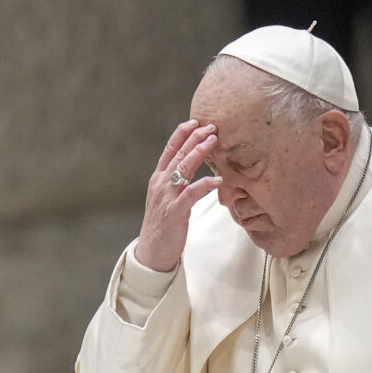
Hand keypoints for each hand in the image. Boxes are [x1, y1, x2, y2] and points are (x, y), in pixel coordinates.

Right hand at [135, 119, 220, 271]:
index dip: (181, 133)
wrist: (153, 251)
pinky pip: (191, 193)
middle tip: (211, 126)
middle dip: (194, 138)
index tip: (195, 121)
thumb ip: (176, 180)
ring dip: (199, 153)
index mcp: (158, 178)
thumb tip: (192, 164)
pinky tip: (218, 179)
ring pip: (183, 168)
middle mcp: (160, 184)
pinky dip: (205, 184)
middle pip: (178, 154)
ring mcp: (166, 197)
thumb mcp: (167, 197)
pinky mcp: (175, 211)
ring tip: (214, 142)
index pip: (169, 149)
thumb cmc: (163, 224)